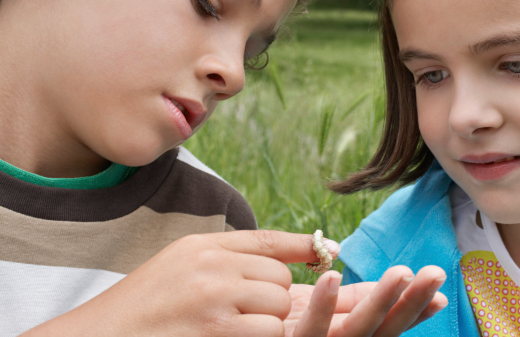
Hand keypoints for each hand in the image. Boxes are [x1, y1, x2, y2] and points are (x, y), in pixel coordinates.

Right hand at [21, 230, 340, 336]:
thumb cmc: (142, 307)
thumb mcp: (181, 265)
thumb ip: (226, 257)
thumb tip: (276, 261)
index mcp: (203, 247)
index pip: (268, 240)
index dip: (303, 245)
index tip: (329, 250)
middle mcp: (211, 267)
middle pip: (280, 279)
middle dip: (275, 299)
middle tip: (249, 313)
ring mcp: (214, 301)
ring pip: (278, 307)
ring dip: (269, 324)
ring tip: (236, 329)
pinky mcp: (216, 333)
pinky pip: (266, 333)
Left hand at [285, 265, 447, 336]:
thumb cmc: (270, 326)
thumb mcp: (314, 309)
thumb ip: (345, 299)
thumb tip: (380, 277)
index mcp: (343, 336)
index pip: (388, 324)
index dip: (415, 308)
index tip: (441, 289)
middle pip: (382, 330)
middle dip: (411, 303)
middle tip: (435, 274)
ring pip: (354, 332)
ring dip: (379, 300)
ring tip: (401, 271)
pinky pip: (307, 333)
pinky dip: (321, 306)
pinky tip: (331, 276)